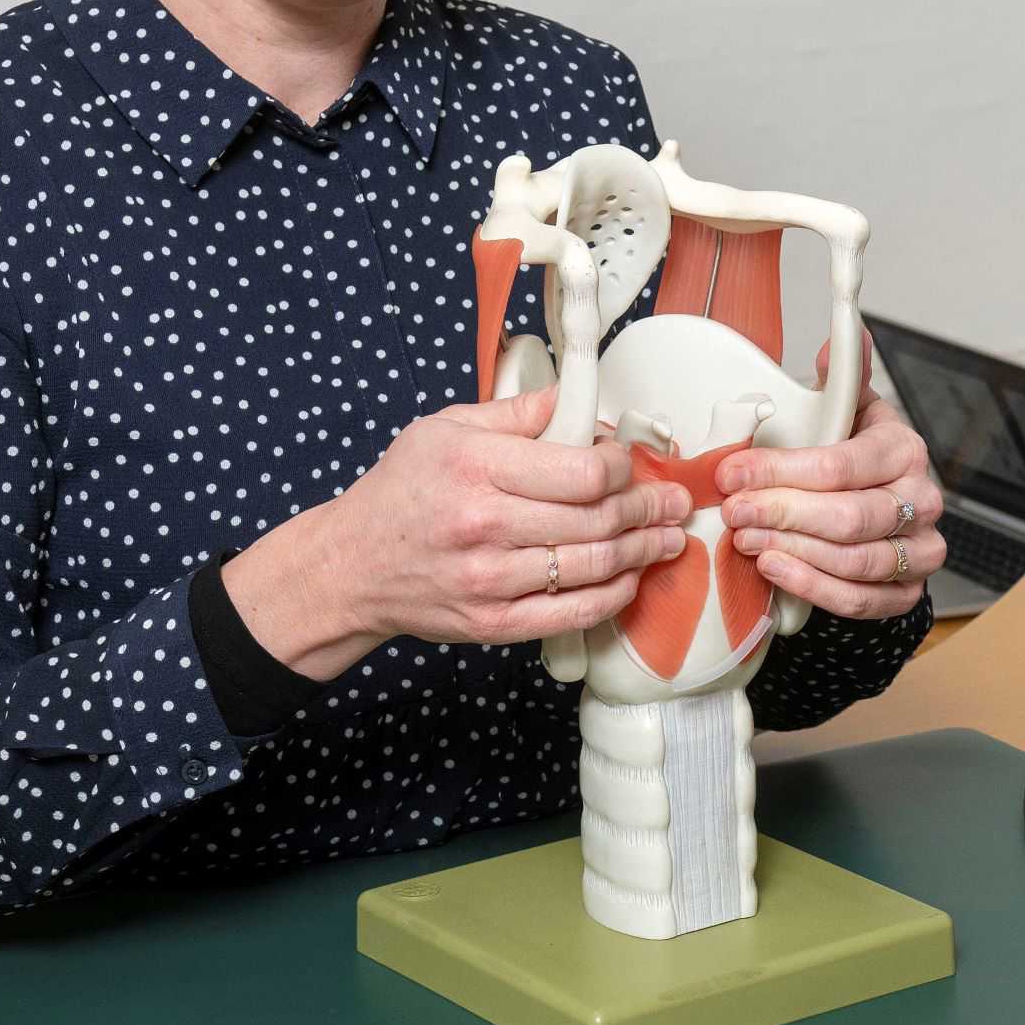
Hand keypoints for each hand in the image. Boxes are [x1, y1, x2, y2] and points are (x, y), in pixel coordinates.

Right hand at [226, 384, 691, 678]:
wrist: (350, 567)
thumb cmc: (400, 491)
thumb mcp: (444, 429)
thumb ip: (515, 413)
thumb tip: (575, 401)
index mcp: (477, 466)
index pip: (581, 470)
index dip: (622, 466)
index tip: (630, 462)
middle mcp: (485, 523)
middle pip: (596, 519)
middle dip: (647, 508)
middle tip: (673, 502)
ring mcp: (490, 579)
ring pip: (592, 566)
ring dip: (642, 552)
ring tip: (666, 539)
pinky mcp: (493, 623)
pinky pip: (571, 613)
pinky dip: (612, 597)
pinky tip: (630, 579)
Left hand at [712, 361, 944, 618]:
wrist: (882, 513)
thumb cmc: (854, 456)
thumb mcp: (847, 411)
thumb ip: (842, 376)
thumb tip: (845, 334)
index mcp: (904, 449)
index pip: (842, 465)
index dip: (781, 472)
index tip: (732, 475)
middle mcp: (923, 501)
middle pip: (848, 517)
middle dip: (781, 514)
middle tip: (733, 512)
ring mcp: (920, 551)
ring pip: (855, 561)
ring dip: (792, 551)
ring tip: (746, 540)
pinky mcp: (908, 592)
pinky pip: (861, 601)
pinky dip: (813, 587)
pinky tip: (774, 569)